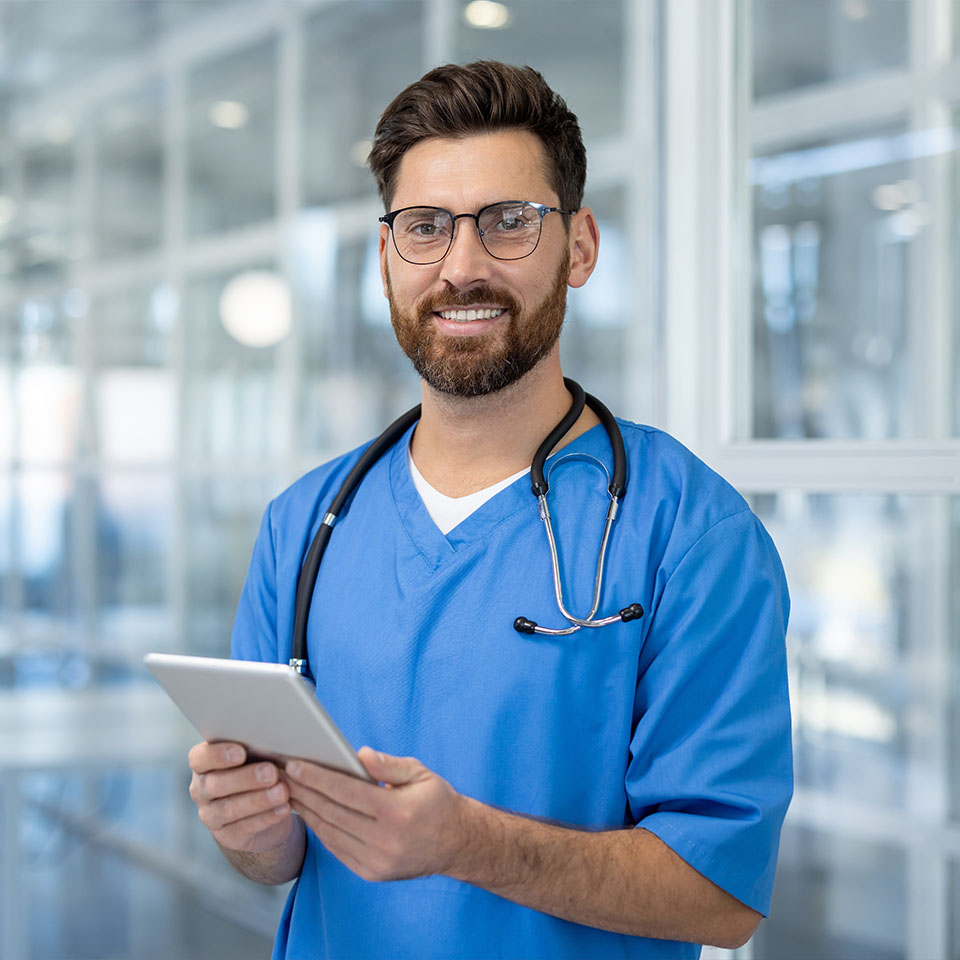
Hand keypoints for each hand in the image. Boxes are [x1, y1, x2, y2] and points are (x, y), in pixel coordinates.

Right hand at [188, 741, 293, 852]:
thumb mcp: (254, 755)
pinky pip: (244, 827)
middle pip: (215, 784)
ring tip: (282, 792)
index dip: (217, 755)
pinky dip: (266, 817)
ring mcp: (211, 815)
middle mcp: (201, 789)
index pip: (199, 758)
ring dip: (258, 800)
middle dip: (245, 778)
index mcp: (203, 764)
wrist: (262, 806)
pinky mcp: (227, 835)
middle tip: (271, 772)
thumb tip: (274, 738)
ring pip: (230, 808)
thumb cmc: (258, 766)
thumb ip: (255, 746)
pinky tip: (283, 808)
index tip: (241, 752)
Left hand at [284, 747, 467, 881]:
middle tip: (281, 775)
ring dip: (306, 811)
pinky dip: (320, 830)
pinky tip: (310, 813)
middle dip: (303, 791)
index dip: (316, 777)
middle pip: (331, 812)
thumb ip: (387, 765)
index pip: (345, 791)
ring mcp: (376, 861)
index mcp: (395, 812)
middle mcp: (383, 840)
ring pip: (329, 832)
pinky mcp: (371, 873)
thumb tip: (358, 754)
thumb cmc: (437, 802)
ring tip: (289, 792)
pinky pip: (337, 848)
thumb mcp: (420, 774)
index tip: (295, 765)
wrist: (456, 844)